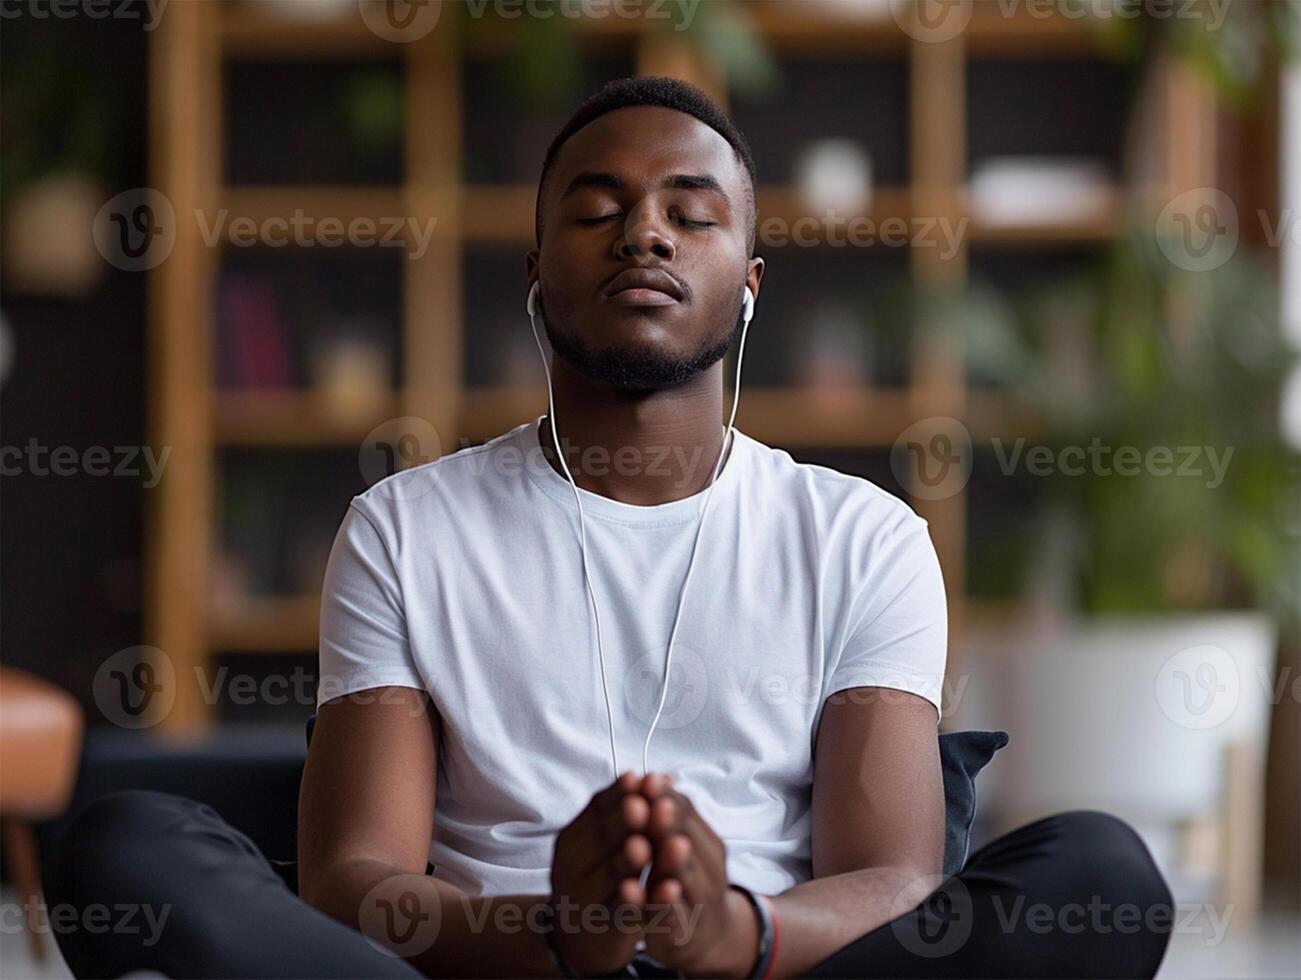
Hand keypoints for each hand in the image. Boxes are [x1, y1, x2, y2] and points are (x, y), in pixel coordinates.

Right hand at [549, 771, 652, 975]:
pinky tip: (665, 890)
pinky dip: (642, 902)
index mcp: (572, 838)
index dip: (621, 794)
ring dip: (629, 860)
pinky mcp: (605, 928)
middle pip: (601, 838)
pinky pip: (624, 913)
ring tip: (647, 846)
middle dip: (625, 822)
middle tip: (644, 806)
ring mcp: (586, 899)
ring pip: (612, 875)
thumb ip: (624, 811)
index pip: (597, 809)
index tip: (644, 778)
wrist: (581, 937)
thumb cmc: (597, 877)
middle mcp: (571, 867)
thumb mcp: (601, 843)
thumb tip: (660, 775)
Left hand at [638, 775, 758, 977]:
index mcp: (704, 843)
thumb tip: (659, 775)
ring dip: (673, 862)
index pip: (687, 813)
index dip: (667, 797)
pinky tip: (651, 893)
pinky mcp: (683, 932)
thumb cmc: (685, 881)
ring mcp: (698, 901)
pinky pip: (672, 916)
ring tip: (661, 845)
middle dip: (671, 824)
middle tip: (657, 805)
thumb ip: (669, 816)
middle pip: (689, 842)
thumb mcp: (678, 846)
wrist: (708, 935)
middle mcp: (708, 869)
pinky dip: (663, 904)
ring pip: (687, 878)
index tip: (648, 779)